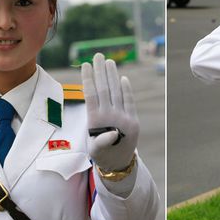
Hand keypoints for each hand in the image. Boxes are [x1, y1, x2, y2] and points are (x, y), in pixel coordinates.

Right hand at [81, 53, 138, 170]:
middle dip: (100, 70)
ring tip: (109, 61)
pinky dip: (127, 89)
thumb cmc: (100, 153)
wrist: (119, 163)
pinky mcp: (134, 120)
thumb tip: (112, 132)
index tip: (85, 65)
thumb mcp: (93, 149)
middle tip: (97, 55)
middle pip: (105, 89)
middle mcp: (111, 118)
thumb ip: (100, 139)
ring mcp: (124, 118)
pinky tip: (122, 77)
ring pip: (117, 92)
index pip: (91, 95)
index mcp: (96, 122)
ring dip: (113, 75)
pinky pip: (130, 101)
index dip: (88, 78)